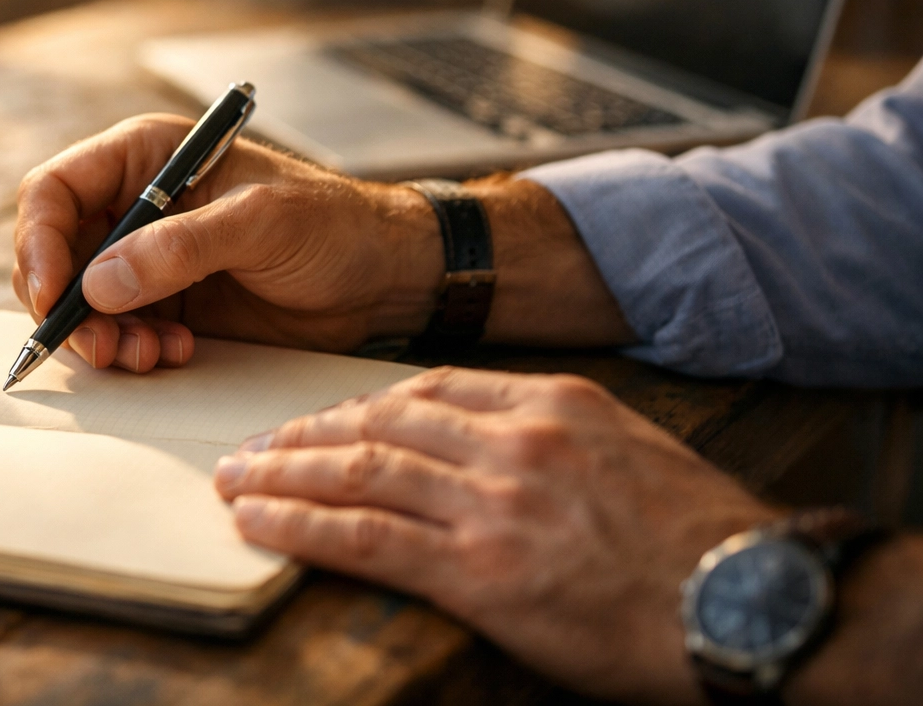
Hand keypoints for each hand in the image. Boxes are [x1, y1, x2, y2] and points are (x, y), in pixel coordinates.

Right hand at [13, 114, 441, 371]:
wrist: (382, 278)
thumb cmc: (332, 225)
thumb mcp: (261, 223)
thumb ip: (180, 248)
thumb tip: (99, 284)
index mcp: (147, 157)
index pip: (54, 191)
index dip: (38, 241)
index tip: (51, 294)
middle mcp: (136, 205)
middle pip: (55, 253)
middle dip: (67, 304)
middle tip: (102, 345)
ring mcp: (148, 257)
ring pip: (81, 301)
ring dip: (99, 336)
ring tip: (145, 355)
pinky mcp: (167, 304)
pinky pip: (118, 330)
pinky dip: (130, 349)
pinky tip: (171, 354)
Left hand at [213, 367, 777, 705]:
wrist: (749, 599)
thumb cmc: (696, 538)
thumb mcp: (628, 452)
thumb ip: (552, 435)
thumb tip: (480, 442)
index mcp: (550, 404)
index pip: (424, 388)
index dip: (354, 406)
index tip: (316, 421)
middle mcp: (513, 442)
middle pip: (378, 422)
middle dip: (304, 434)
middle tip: (253, 447)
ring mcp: (494, 503)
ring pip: (359, 470)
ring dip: (285, 475)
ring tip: (238, 481)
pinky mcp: (482, 571)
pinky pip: (367, 537)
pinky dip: (304, 526)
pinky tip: (262, 523)